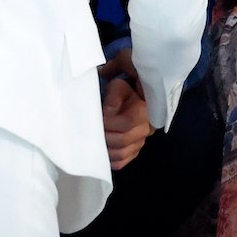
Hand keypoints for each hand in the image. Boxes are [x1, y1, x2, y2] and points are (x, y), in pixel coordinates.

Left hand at [99, 49, 151, 169]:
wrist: (142, 88)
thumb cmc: (132, 80)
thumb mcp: (123, 76)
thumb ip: (114, 85)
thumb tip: (103, 98)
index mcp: (145, 110)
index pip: (126, 123)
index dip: (109, 123)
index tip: (98, 117)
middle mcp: (146, 127)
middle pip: (124, 141)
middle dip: (104, 137)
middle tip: (90, 131)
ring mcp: (142, 139)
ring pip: (124, 153)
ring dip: (106, 151)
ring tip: (93, 142)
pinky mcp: (137, 146)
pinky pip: (126, 159)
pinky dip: (113, 160)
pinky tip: (102, 155)